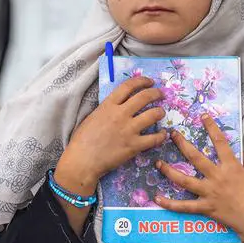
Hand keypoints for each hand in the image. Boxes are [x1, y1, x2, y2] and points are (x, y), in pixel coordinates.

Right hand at [54, 76, 168, 195]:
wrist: (82, 161)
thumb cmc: (81, 141)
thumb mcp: (92, 117)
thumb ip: (106, 110)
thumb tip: (116, 107)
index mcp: (108, 105)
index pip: (128, 86)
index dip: (142, 81)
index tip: (149, 82)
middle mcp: (120, 114)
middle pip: (145, 97)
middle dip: (156, 93)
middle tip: (161, 94)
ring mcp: (129, 130)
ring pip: (153, 114)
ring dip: (160, 112)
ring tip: (161, 113)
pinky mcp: (134, 146)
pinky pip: (154, 138)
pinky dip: (161, 135)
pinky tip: (162, 134)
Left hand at [153, 113, 243, 242]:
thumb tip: (241, 152)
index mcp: (231, 167)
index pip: (220, 142)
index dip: (212, 127)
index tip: (203, 116)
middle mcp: (217, 177)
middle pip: (196, 157)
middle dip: (182, 144)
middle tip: (172, 134)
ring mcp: (209, 193)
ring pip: (184, 181)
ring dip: (169, 171)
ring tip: (158, 164)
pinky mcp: (206, 208)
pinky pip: (185, 206)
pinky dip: (170, 204)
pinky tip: (158, 199)